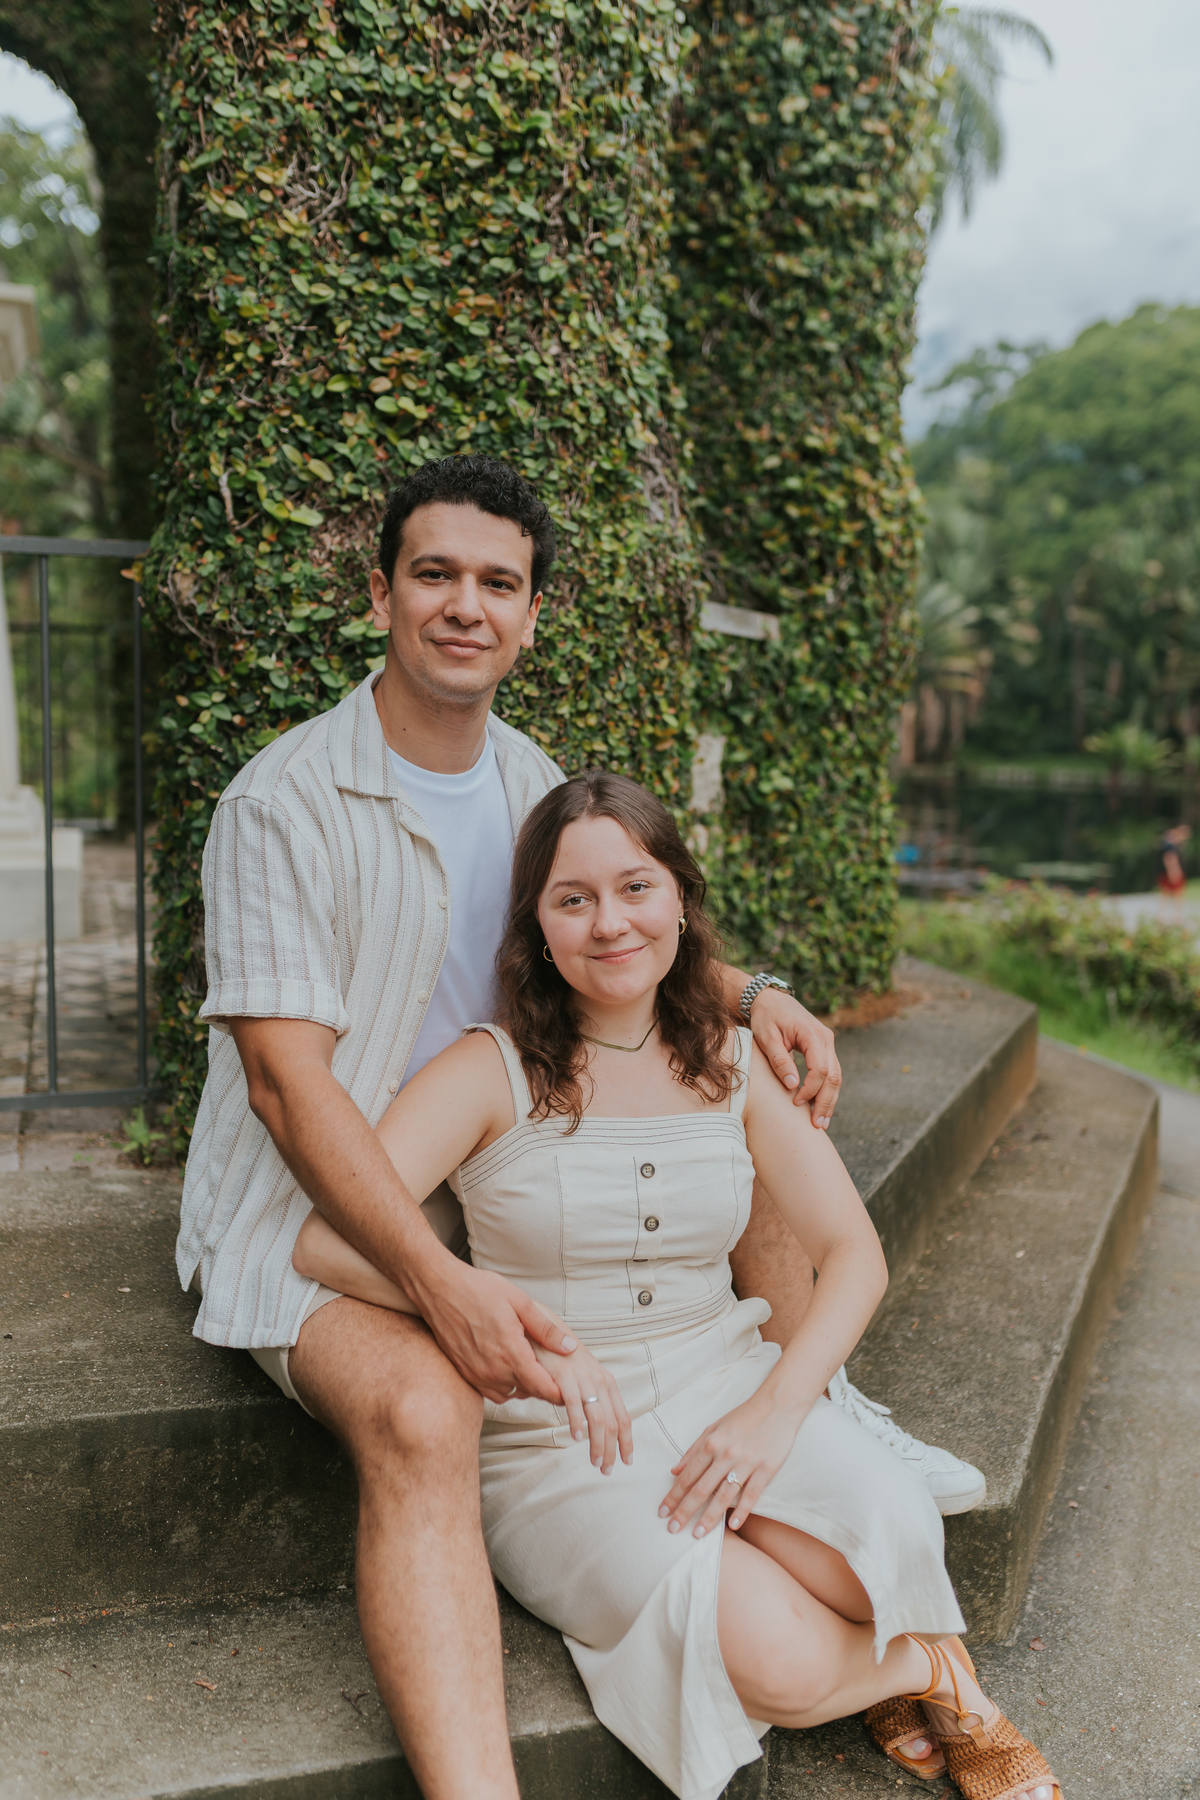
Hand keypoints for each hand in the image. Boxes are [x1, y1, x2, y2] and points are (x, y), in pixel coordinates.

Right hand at [419, 1262, 578, 1405]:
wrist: (439, 1289)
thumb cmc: (478, 1290)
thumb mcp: (520, 1302)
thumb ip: (545, 1329)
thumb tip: (569, 1347)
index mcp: (510, 1353)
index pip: (542, 1387)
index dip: (559, 1392)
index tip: (569, 1388)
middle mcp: (492, 1370)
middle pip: (528, 1392)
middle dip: (545, 1387)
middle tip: (556, 1374)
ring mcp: (476, 1374)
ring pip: (510, 1393)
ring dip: (524, 1387)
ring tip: (532, 1369)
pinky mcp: (464, 1373)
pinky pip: (491, 1391)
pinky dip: (504, 1386)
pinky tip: (509, 1368)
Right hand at [531, 1339, 632, 1474]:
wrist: (542, 1332)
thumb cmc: (560, 1358)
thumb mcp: (582, 1378)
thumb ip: (589, 1399)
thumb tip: (592, 1427)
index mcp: (607, 1383)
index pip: (623, 1417)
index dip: (627, 1441)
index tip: (627, 1460)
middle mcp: (599, 1380)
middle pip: (613, 1423)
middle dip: (611, 1450)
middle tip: (606, 1469)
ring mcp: (583, 1378)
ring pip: (598, 1418)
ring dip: (598, 1444)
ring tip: (595, 1462)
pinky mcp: (564, 1376)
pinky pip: (574, 1404)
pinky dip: (577, 1423)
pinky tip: (577, 1438)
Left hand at [658, 1383, 807, 1537]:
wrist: (777, 1406)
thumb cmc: (744, 1416)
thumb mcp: (714, 1427)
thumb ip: (694, 1449)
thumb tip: (674, 1471)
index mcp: (712, 1443)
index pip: (688, 1475)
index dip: (673, 1495)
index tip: (662, 1511)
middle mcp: (726, 1454)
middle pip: (702, 1489)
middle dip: (685, 1511)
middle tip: (672, 1529)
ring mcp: (747, 1463)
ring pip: (724, 1496)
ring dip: (709, 1517)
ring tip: (697, 1535)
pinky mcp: (766, 1469)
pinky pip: (752, 1494)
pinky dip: (742, 1511)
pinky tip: (733, 1526)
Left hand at [748, 987, 840, 1127]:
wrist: (770, 1000)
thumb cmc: (766, 1018)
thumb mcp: (767, 1038)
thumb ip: (779, 1060)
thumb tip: (792, 1086)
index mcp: (812, 1034)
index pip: (820, 1069)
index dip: (810, 1089)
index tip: (795, 1103)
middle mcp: (826, 1039)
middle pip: (834, 1076)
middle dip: (826, 1102)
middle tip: (818, 1125)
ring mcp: (828, 1043)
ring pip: (836, 1076)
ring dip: (830, 1100)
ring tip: (821, 1122)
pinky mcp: (824, 1049)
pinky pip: (831, 1072)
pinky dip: (827, 1091)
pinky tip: (819, 1107)